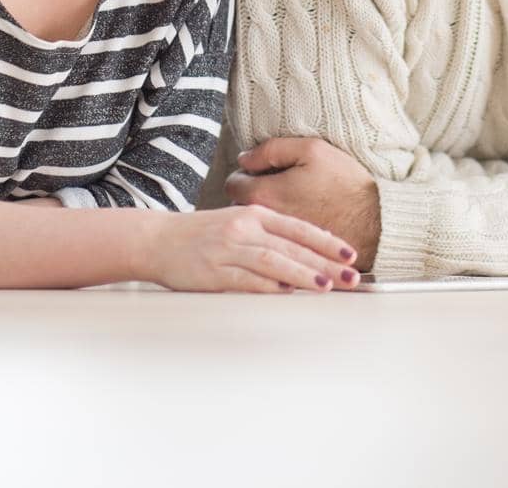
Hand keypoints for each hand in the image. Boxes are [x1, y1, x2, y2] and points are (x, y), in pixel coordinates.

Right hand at [148, 204, 359, 293]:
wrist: (157, 240)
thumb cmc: (202, 235)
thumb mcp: (238, 224)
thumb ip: (269, 237)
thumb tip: (306, 258)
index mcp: (253, 215)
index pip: (298, 227)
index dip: (326, 241)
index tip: (350, 254)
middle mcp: (243, 229)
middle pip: (291, 246)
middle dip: (324, 262)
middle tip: (350, 276)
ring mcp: (228, 250)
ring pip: (272, 261)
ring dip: (301, 274)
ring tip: (325, 285)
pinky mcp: (214, 272)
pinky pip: (246, 280)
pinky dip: (268, 286)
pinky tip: (286, 293)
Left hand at [225, 137, 380, 275]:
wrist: (375, 223)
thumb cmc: (346, 185)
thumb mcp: (312, 150)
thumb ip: (271, 150)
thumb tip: (245, 158)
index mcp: (264, 195)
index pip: (232, 184)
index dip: (247, 172)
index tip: (264, 171)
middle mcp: (264, 222)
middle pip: (241, 206)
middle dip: (253, 195)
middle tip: (279, 186)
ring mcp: (276, 241)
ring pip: (258, 225)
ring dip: (266, 215)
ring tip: (292, 204)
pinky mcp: (291, 255)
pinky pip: (274, 241)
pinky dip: (280, 233)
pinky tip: (300, 222)